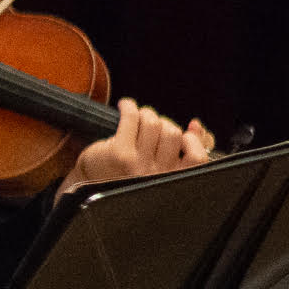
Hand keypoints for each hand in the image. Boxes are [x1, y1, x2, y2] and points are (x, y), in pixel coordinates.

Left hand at [60, 97, 211, 192]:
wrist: (91, 182)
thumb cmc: (128, 170)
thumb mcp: (160, 163)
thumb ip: (185, 148)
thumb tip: (195, 125)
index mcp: (170, 180)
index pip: (197, 157)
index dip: (194, 140)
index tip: (186, 132)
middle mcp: (156, 175)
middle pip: (172, 133)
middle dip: (162, 123)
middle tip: (149, 126)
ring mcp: (138, 165)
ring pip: (153, 123)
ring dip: (145, 114)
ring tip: (137, 118)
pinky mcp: (120, 154)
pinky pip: (132, 118)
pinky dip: (129, 107)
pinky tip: (125, 106)